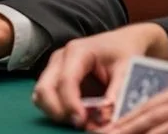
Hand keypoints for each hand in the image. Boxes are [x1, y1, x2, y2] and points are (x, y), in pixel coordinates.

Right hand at [33, 23, 167, 127]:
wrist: (120, 43)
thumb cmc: (123, 52)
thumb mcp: (126, 70)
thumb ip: (117, 93)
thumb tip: (106, 117)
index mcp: (77, 51)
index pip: (66, 80)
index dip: (71, 103)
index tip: (82, 121)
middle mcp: (60, 59)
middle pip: (44, 88)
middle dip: (57, 110)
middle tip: (79, 123)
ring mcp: (55, 69)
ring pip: (41, 95)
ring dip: (55, 112)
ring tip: (80, 119)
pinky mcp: (55, 79)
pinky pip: (46, 98)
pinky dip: (56, 110)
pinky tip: (76, 114)